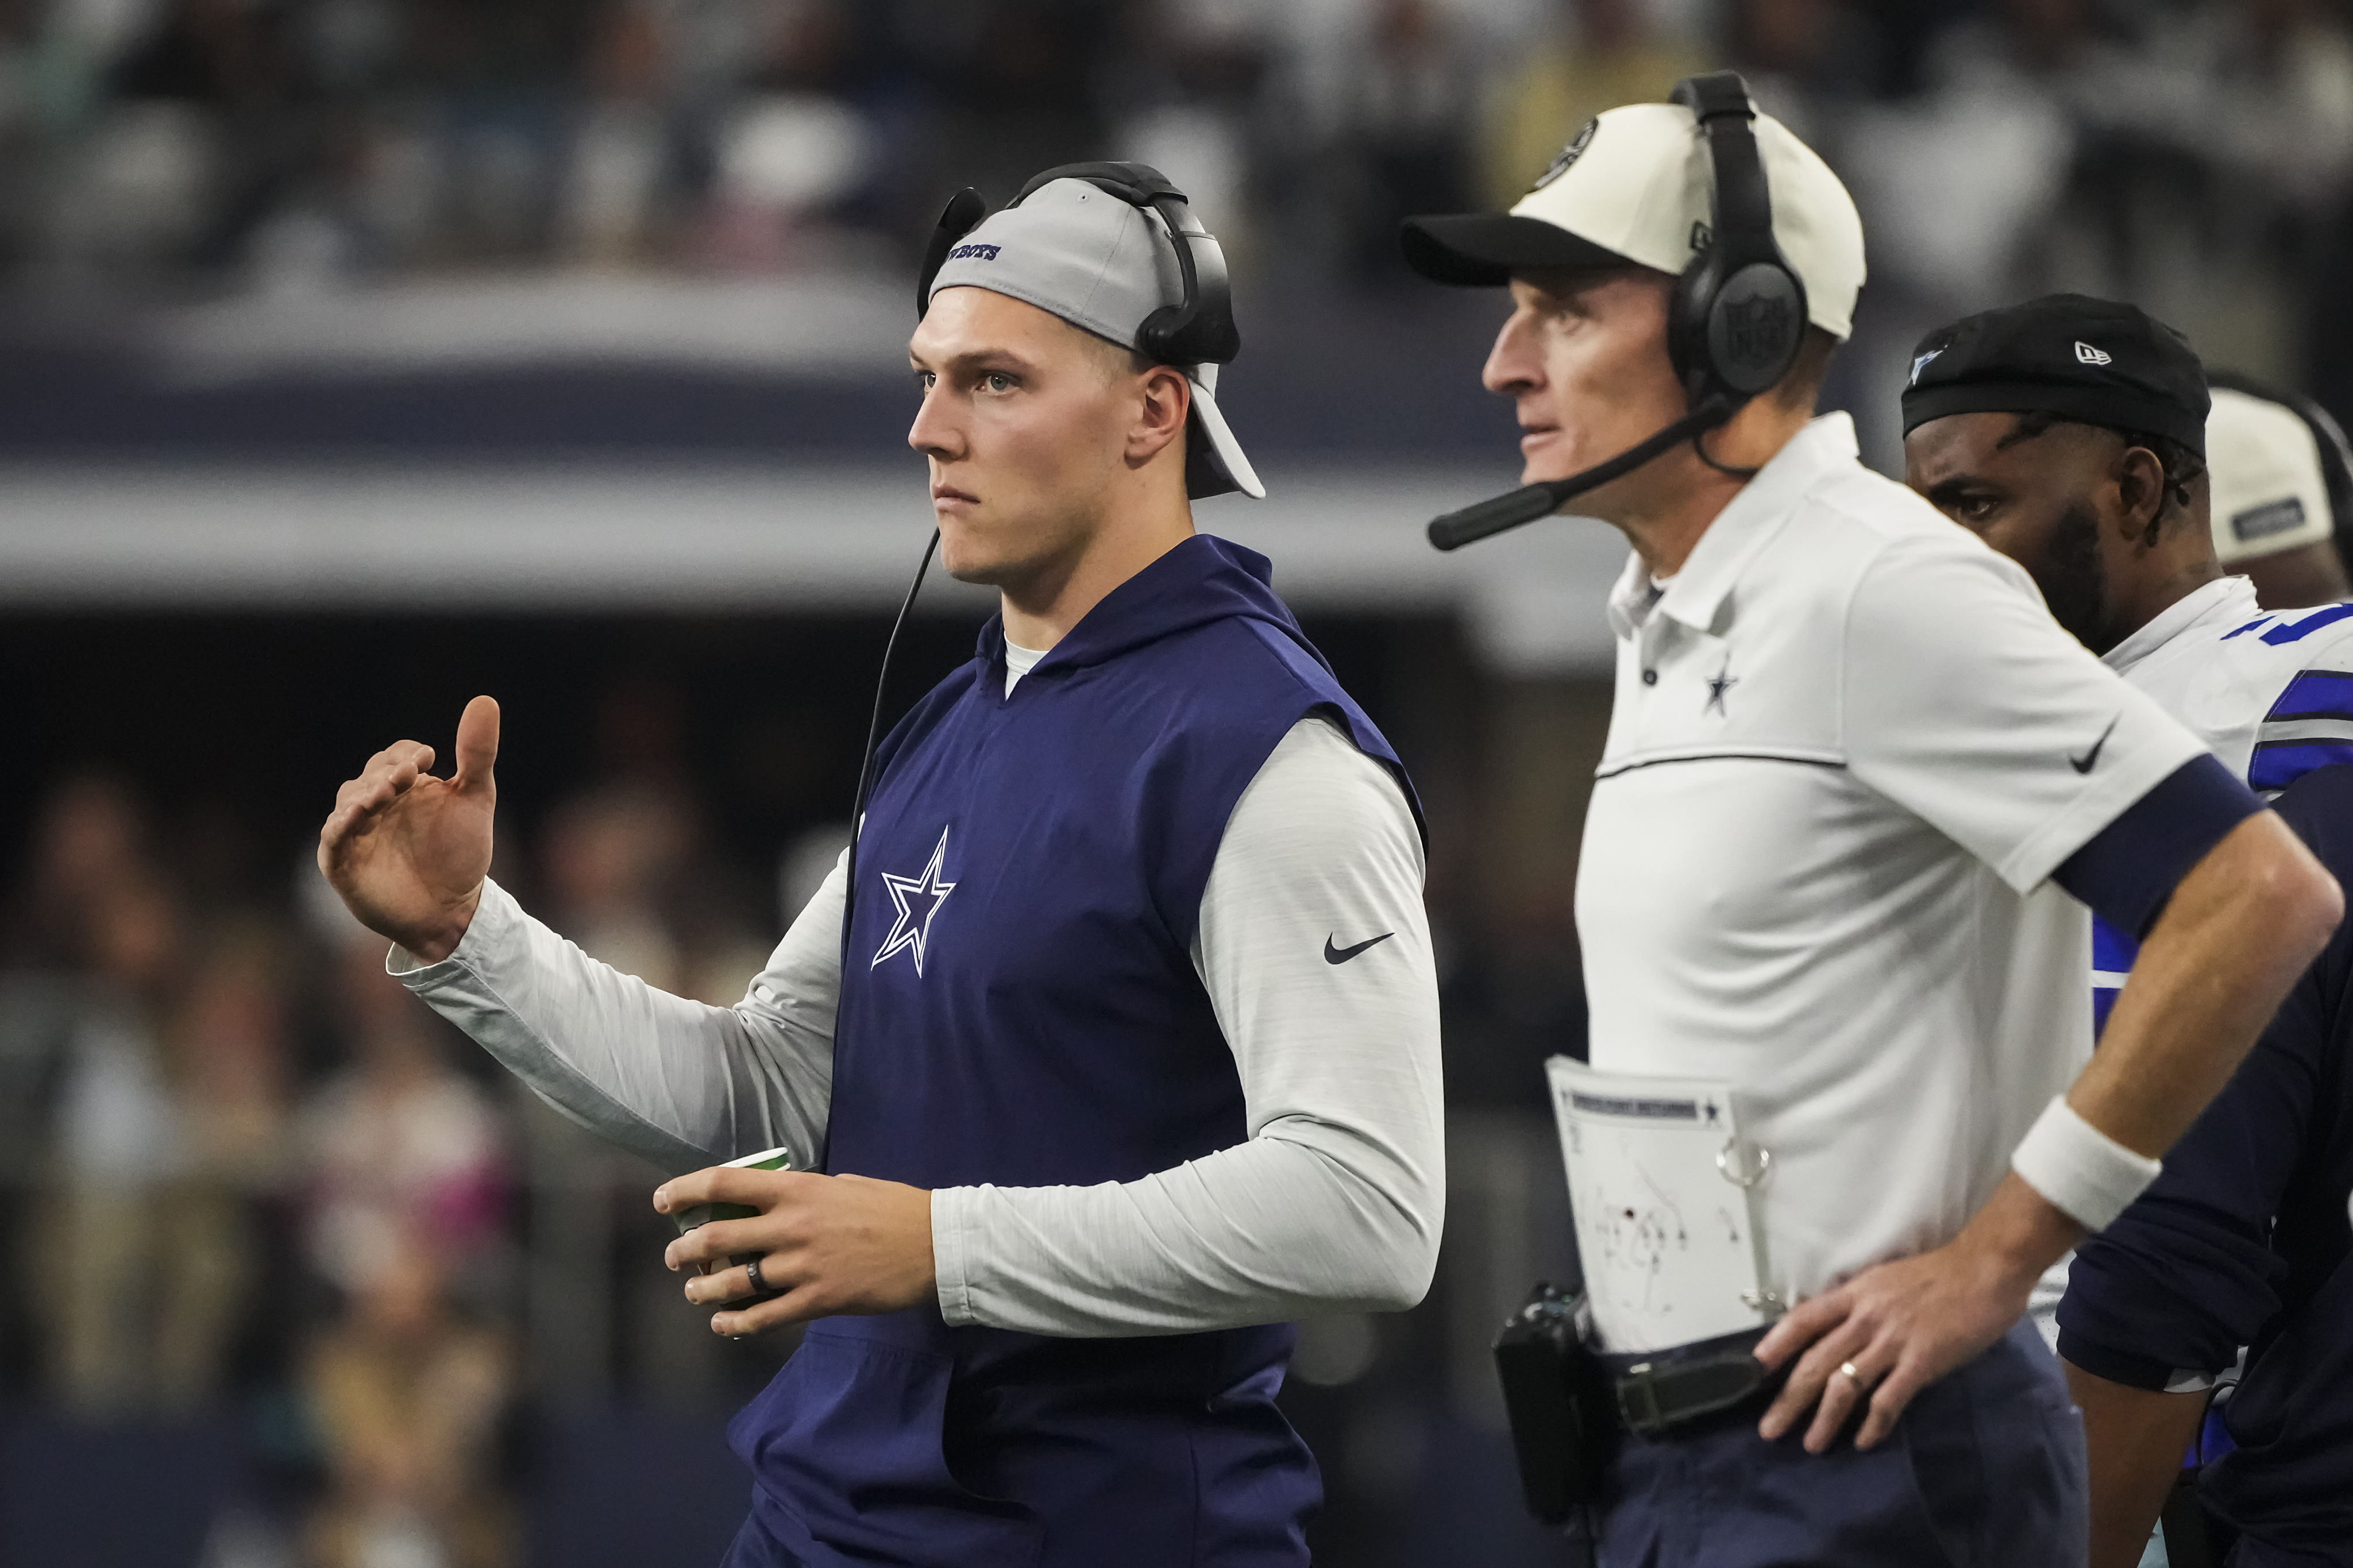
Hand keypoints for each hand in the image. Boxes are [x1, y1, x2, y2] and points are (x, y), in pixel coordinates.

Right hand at [318, 696, 499, 961]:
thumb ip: (477, 753)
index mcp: (404, 785)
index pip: (396, 755)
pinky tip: (354, 819)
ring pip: (348, 802)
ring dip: (363, 796)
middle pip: (369, 775)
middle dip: (385, 773)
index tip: (427, 758)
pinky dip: (341, 827)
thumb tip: (485, 699)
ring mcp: (357, 832)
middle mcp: (376, 803)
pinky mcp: (343, 863)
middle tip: (405, 776)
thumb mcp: (476, 798)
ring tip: (383, 795)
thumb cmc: (461, 853)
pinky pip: (333, 840)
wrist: (453, 909)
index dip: (407, 754)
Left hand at [657, 1168, 934, 1336]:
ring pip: (734, 1283)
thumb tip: (775, 1202)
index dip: (686, 1190)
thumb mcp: (843, 1185)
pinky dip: (736, 1323)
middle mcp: (792, 1226)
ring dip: (705, 1291)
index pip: (725, 1183)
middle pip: (717, 1238)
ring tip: (695, 1293)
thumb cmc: (892, 1208)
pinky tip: (724, 1324)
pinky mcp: (818, 1300)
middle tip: (675, 1258)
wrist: (934, 1244)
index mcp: (798, 1189)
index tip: (664, 1201)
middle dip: (685, 1251)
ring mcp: (803, 1266)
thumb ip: (805, 1194)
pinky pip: (765, 1316)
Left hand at [1753, 1174, 2078, 1452]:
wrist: (1984, 1270)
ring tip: (1812, 1443)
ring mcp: (1893, 1341)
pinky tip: (1863, 1441)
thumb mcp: (1883, 1280)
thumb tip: (1834, 1329)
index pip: (1803, 1319)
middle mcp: (1865, 1318)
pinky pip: (1889, 1399)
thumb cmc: (1937, 1275)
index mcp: (1854, 1294)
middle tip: (1770, 1429)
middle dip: (1789, 1398)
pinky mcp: (1922, 1362)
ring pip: (1846, 1385)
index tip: (1755, 1368)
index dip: (1776, 1343)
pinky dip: (1873, 1424)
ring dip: (1825, 1419)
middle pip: (1816, 1361)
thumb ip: (1858, 1305)